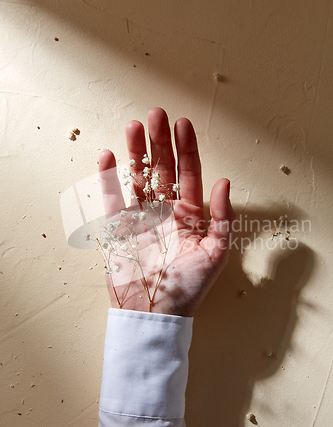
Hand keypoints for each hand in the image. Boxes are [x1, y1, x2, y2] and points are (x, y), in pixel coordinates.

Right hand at [99, 108, 233, 315]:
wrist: (155, 312)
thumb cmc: (189, 286)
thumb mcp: (216, 253)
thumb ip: (221, 217)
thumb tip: (224, 181)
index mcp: (190, 214)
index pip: (189, 174)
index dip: (186, 149)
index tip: (182, 123)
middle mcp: (165, 211)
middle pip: (162, 169)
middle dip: (160, 142)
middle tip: (156, 114)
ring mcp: (141, 217)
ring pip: (137, 177)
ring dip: (135, 152)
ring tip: (134, 126)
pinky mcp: (119, 227)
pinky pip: (112, 198)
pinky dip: (109, 177)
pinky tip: (109, 156)